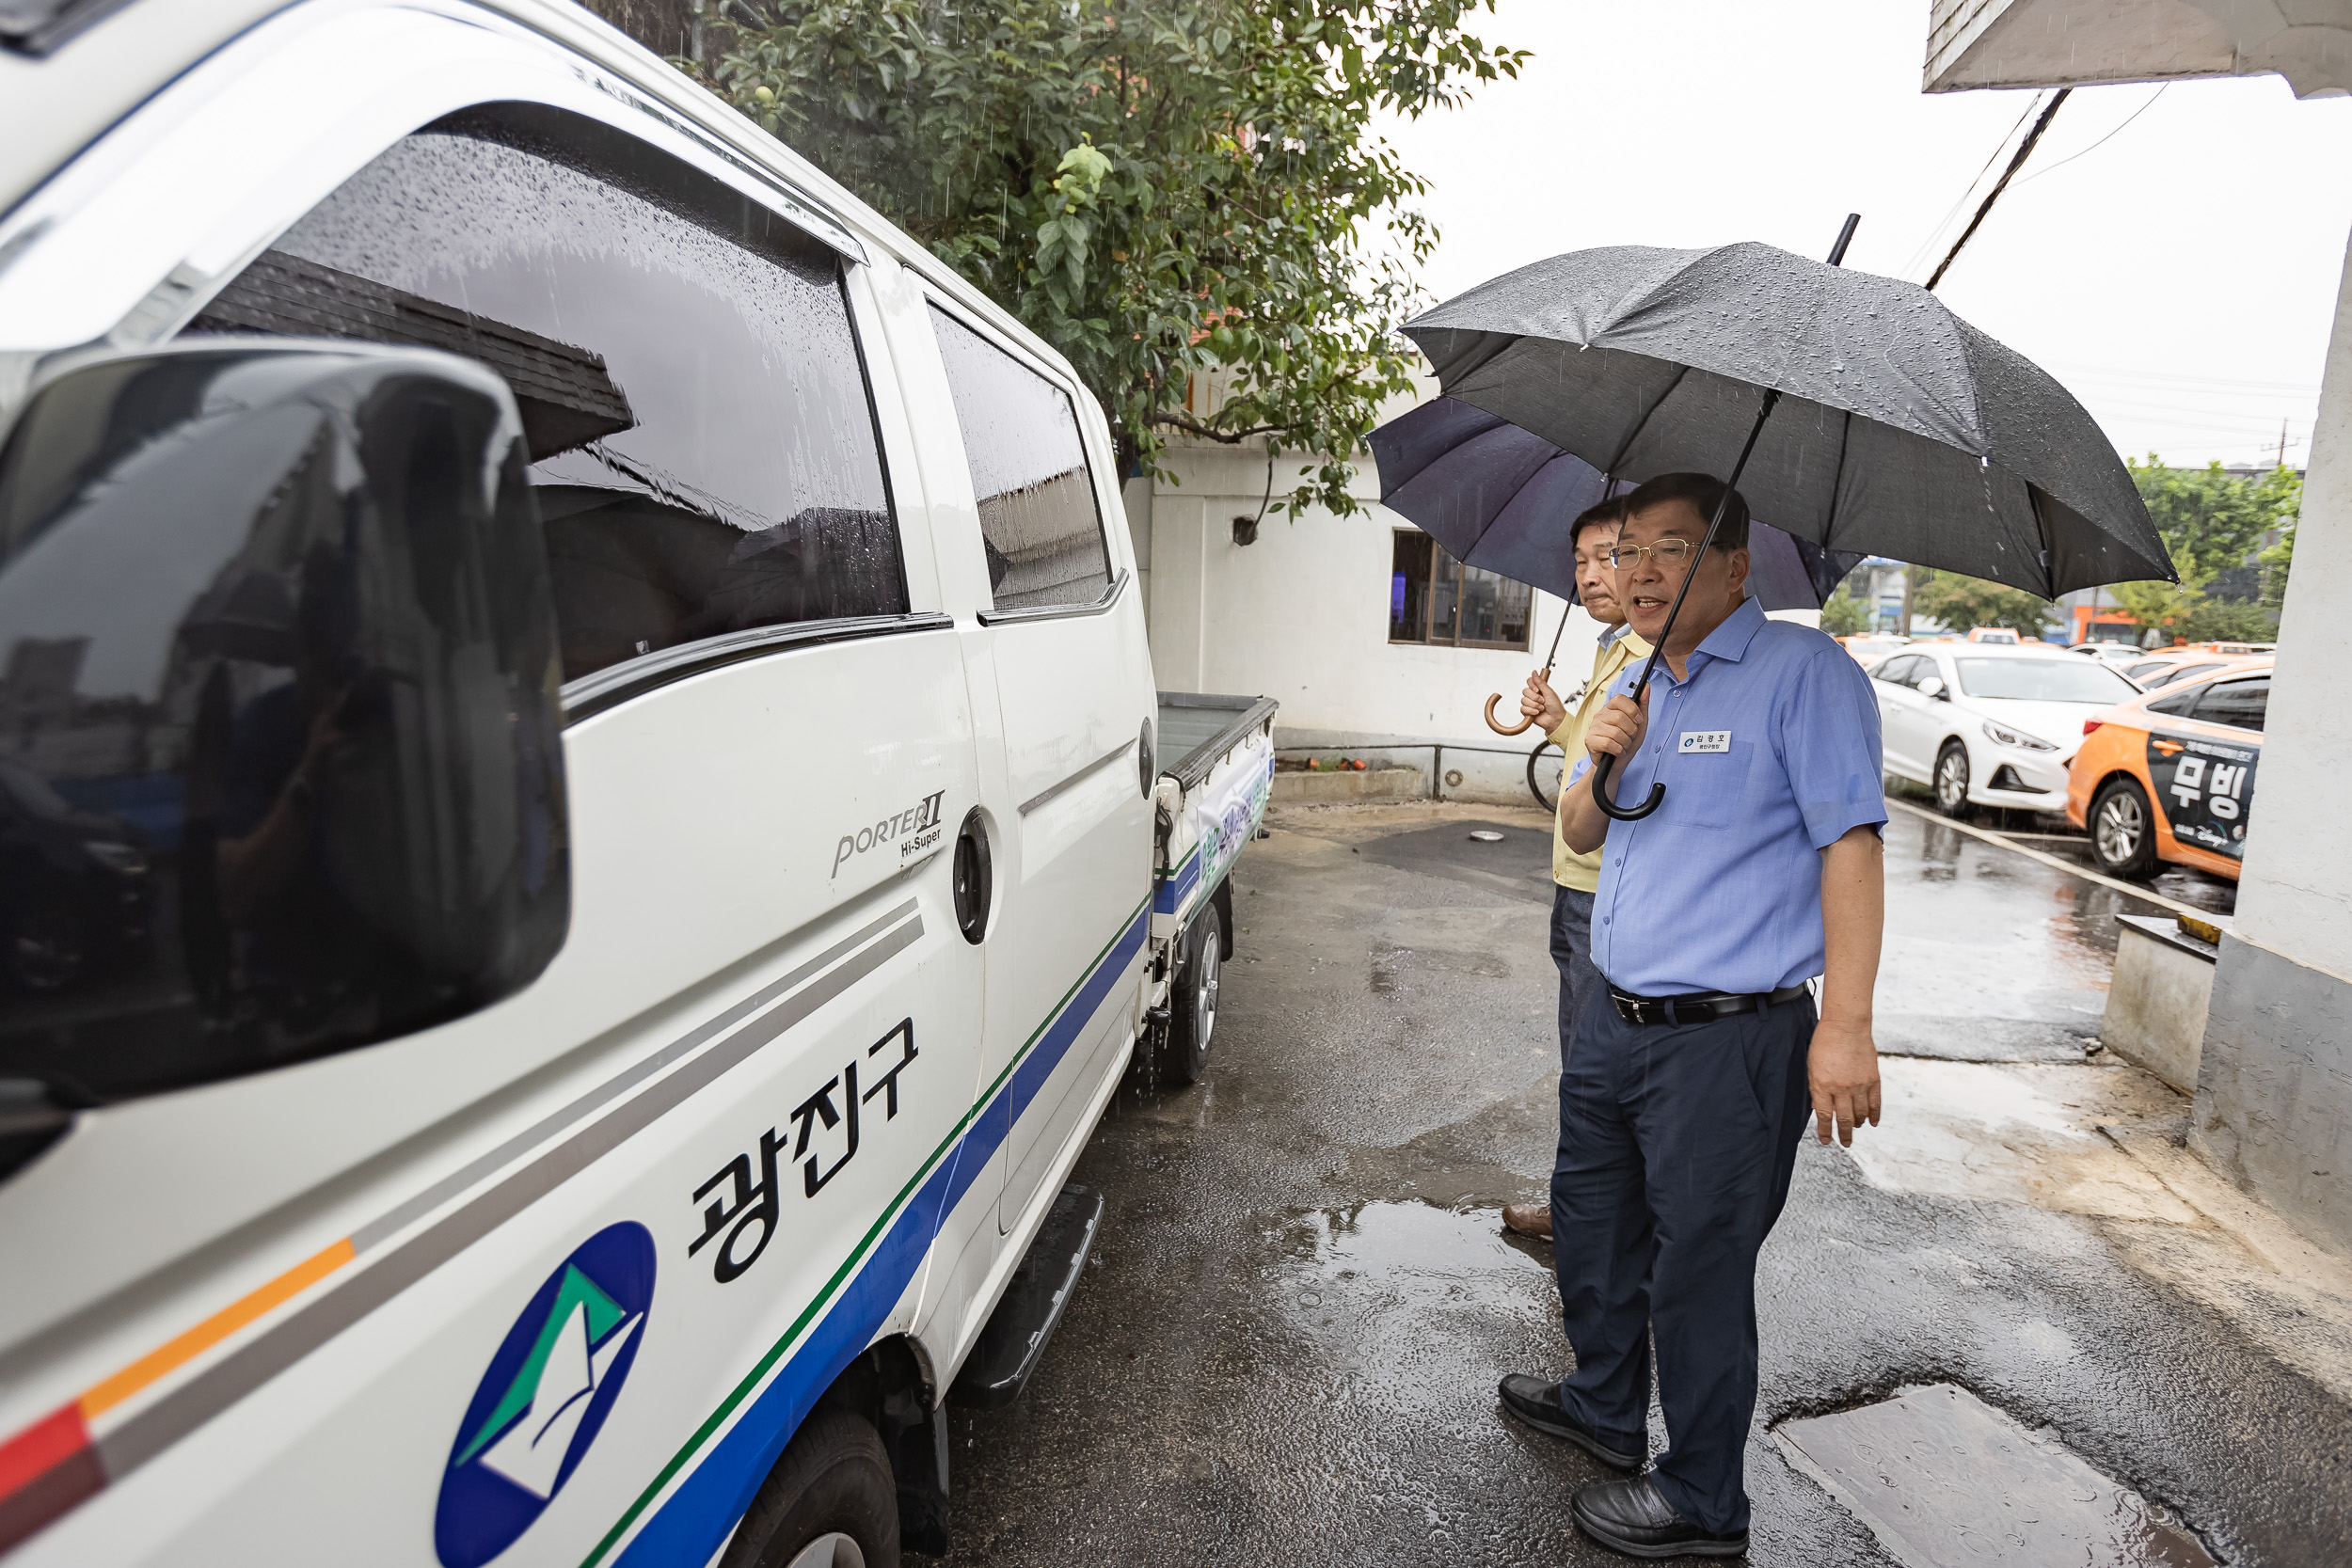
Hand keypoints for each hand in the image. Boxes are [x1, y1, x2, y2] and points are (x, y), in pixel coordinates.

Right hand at [1521, 669, 1564, 732]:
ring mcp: (1530, 703)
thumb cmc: (1555, 706)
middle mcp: (1533, 695)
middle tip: (1543, 701)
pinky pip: (1522, 708)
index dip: (1532, 685)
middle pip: (1525, 691)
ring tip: (1541, 708)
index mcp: (1539, 689)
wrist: (1555, 720)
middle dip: (1534, 697)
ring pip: (1523, 700)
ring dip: (1534, 705)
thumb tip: (1534, 672)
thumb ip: (1540, 682)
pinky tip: (1537, 713)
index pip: (1529, 681)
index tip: (1538, 690)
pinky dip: (1531, 711)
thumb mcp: (1549, 692)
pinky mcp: (1527, 712)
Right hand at [1583, 687, 1649, 766]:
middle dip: (1631, 731)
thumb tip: (1647, 685)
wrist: (1616, 763)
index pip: (1620, 699)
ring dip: (1625, 743)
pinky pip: (1609, 743)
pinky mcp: (1589, 740)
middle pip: (1620, 717)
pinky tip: (1617, 751)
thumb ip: (1643, 704)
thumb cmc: (1627, 741)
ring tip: (1623, 745)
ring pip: (1616, 732)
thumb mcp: (1639, 723)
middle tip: (1629, 737)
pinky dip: (1618, 750)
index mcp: (1611, 708)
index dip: (1632, 709)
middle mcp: (1600, 715)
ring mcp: (1593, 727)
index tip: (1638, 720)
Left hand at [1808, 1015, 1880, 1145]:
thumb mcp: (1812, 1066)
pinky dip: (1874, 1115)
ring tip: (1856, 1128)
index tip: (1827, 1140)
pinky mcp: (1873, 1079)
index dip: (1826, 1131)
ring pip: (1860, 1114)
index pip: (1824, 1116)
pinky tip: (1872, 1122)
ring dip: (1858, 1124)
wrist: (1846, 1025)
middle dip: (1844, 1134)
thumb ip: (1817, 1088)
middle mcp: (1841, 1088)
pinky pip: (1875, 1103)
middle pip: (1844, 1119)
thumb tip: (1822, 1108)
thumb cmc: (1824, 1043)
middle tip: (1845, 1143)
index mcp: (1821, 1085)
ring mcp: (1859, 1085)